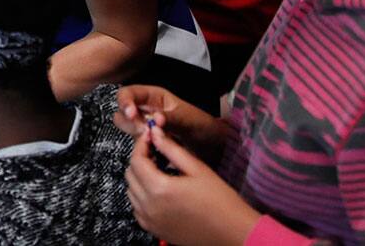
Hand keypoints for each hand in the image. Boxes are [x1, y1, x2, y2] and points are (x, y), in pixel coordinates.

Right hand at [115, 85, 225, 162]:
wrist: (212, 147)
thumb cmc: (202, 126)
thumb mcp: (188, 119)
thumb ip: (171, 118)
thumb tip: (155, 119)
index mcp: (153, 97)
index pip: (128, 93)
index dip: (125, 101)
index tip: (131, 114)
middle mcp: (145, 109)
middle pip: (122, 110)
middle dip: (129, 121)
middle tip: (143, 131)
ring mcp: (144, 125)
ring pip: (126, 126)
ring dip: (134, 134)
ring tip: (151, 141)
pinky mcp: (147, 141)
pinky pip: (135, 142)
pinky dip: (140, 146)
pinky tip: (153, 150)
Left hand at [125, 125, 259, 245]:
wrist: (233, 232)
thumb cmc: (221, 201)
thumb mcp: (197, 168)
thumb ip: (171, 149)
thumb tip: (155, 132)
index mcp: (159, 189)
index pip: (136, 160)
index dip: (141, 144)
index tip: (150, 135)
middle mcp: (149, 206)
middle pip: (130, 174)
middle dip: (140, 159)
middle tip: (155, 151)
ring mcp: (149, 220)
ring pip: (131, 191)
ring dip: (140, 177)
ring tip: (159, 170)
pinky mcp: (153, 229)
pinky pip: (137, 207)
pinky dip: (142, 196)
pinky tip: (159, 190)